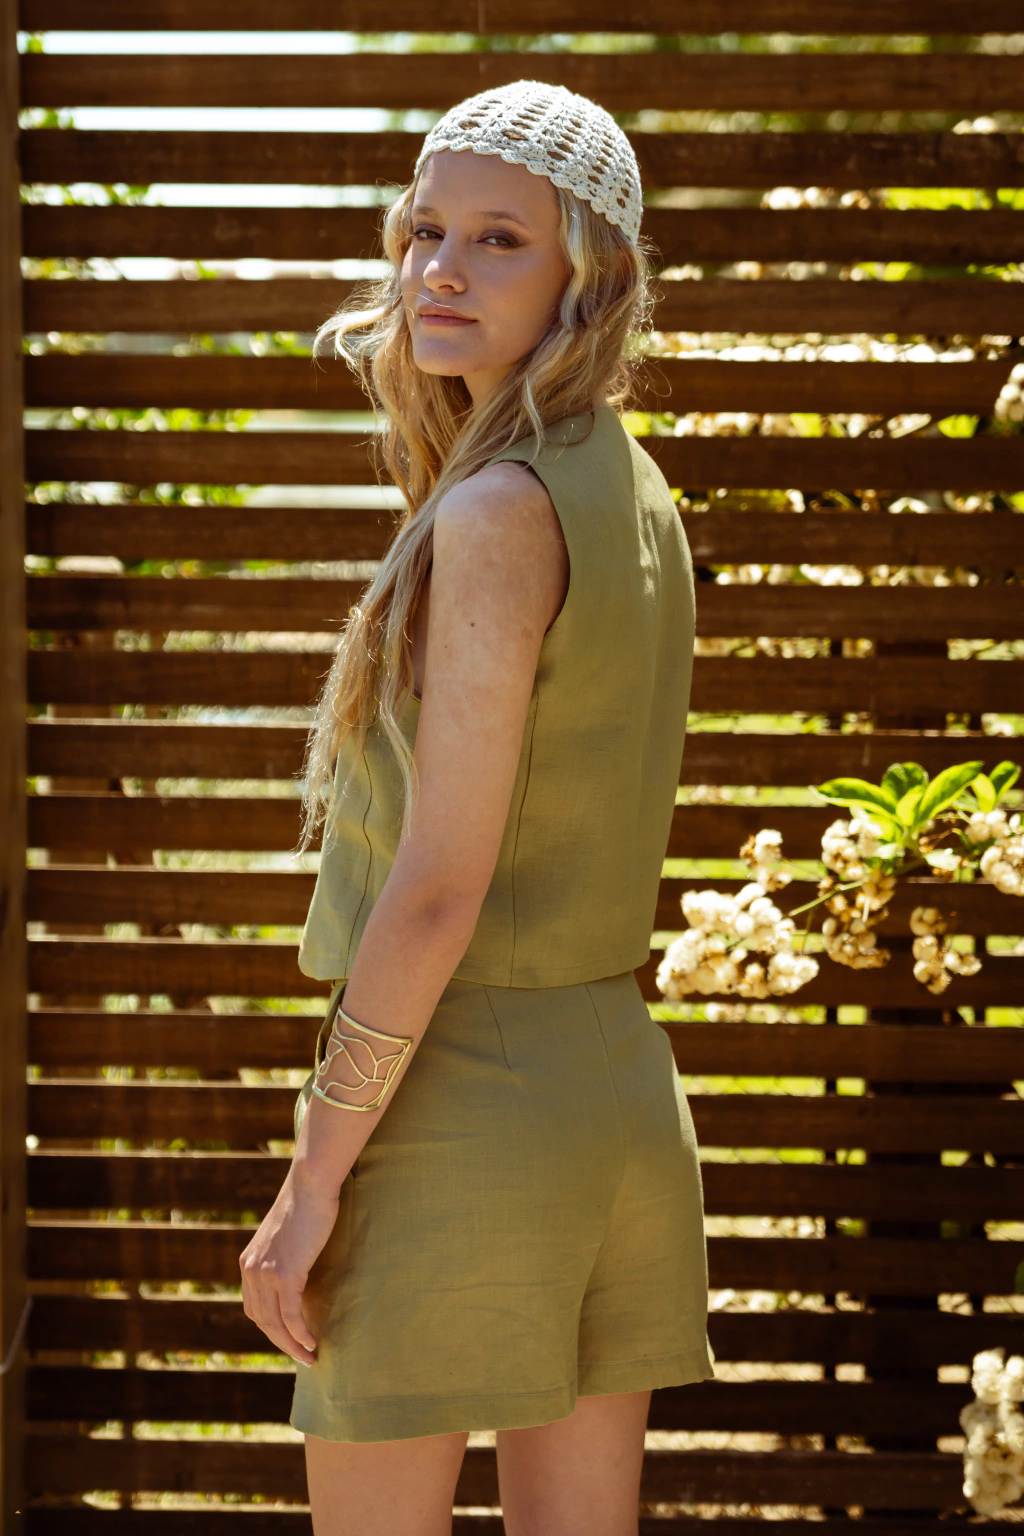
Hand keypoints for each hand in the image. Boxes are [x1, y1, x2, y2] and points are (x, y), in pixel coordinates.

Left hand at [239, 1169, 339, 1366]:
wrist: (310, 1185)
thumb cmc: (306, 1205)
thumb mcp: (286, 1238)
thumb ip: (282, 1259)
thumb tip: (296, 1276)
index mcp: (249, 1263)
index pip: (254, 1308)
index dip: (272, 1329)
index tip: (290, 1341)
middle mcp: (251, 1271)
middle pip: (263, 1320)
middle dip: (282, 1343)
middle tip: (303, 1357)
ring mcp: (266, 1273)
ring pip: (276, 1323)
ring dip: (292, 1345)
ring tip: (311, 1356)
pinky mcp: (285, 1274)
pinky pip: (291, 1315)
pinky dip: (300, 1333)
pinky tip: (312, 1342)